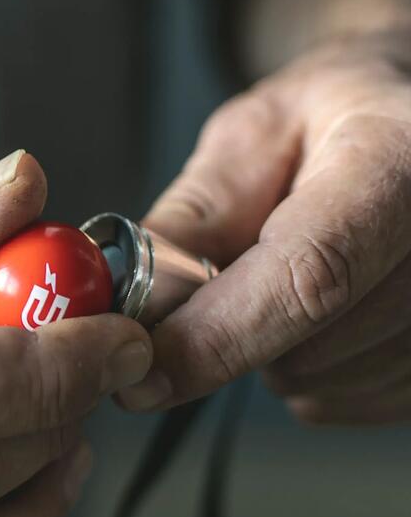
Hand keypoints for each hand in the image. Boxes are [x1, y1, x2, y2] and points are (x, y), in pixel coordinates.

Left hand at [119, 26, 410, 424]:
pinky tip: (337, 308)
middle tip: (240, 268)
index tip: (142, 371)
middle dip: (237, 330)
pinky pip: (357, 401)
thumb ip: (194, 216)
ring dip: (281, 350)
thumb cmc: (337, 115)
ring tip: (305, 272)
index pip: (308, 275)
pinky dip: (321, 372)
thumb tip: (132, 305)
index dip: (216, 336)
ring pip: (326, 385)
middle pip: (312, 346)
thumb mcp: (253, 134)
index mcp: (402, 159)